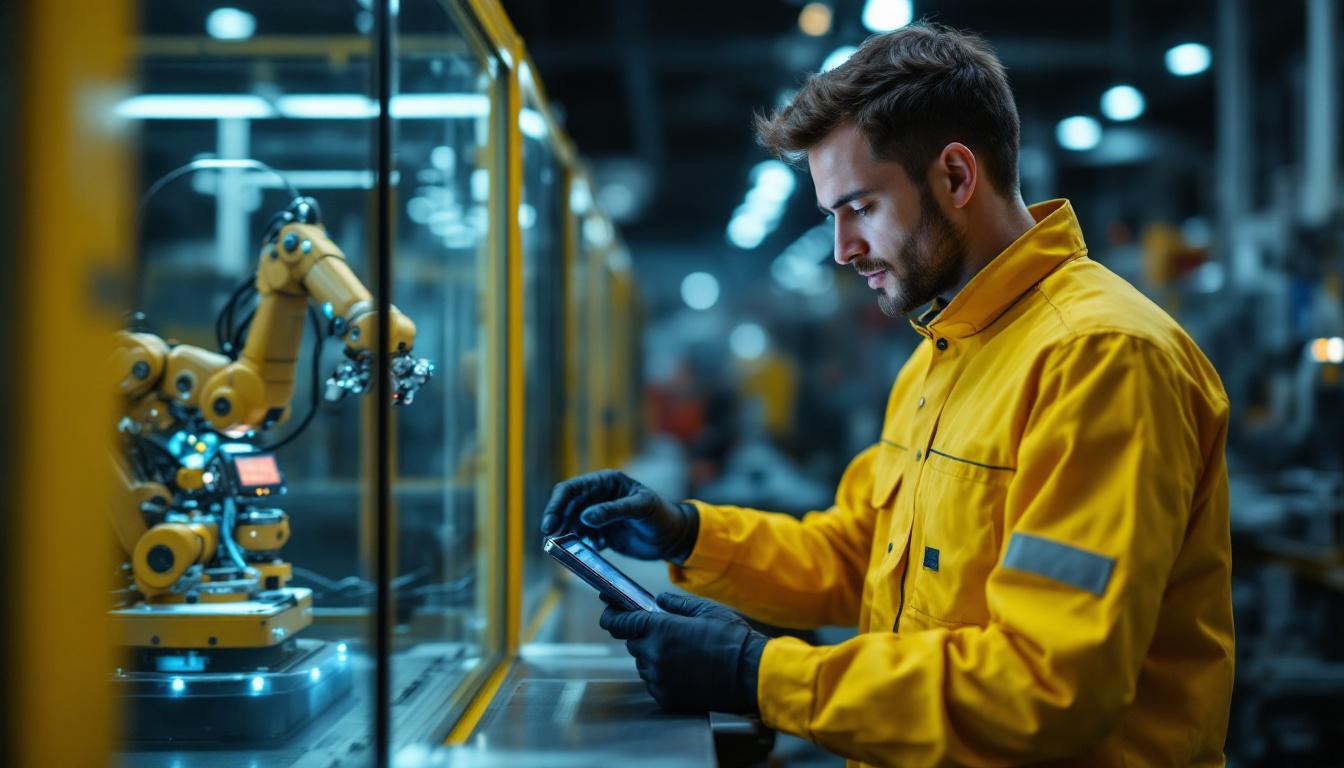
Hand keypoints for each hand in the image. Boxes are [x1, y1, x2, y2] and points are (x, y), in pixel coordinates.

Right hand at [539, 470, 698, 561]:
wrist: (673, 538)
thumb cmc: (661, 516)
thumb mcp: (641, 508)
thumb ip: (614, 511)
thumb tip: (586, 517)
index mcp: (606, 482)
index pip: (572, 489)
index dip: (556, 504)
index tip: (550, 523)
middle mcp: (598, 497)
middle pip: (566, 507)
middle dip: (556, 522)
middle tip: (551, 539)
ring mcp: (598, 516)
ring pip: (571, 524)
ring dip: (566, 535)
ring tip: (565, 547)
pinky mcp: (601, 533)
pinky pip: (582, 539)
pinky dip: (580, 545)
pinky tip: (595, 549)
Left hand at [600, 593, 765, 713]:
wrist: (750, 675)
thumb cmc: (731, 639)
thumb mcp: (706, 609)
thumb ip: (677, 604)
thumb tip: (659, 600)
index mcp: (660, 629)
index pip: (620, 622)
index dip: (612, 615)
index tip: (609, 612)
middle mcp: (654, 655)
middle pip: (634, 643)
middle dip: (645, 636)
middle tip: (669, 633)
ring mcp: (659, 679)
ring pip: (644, 664)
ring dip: (654, 657)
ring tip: (684, 654)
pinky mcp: (666, 698)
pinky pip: (654, 682)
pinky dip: (663, 676)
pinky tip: (686, 671)